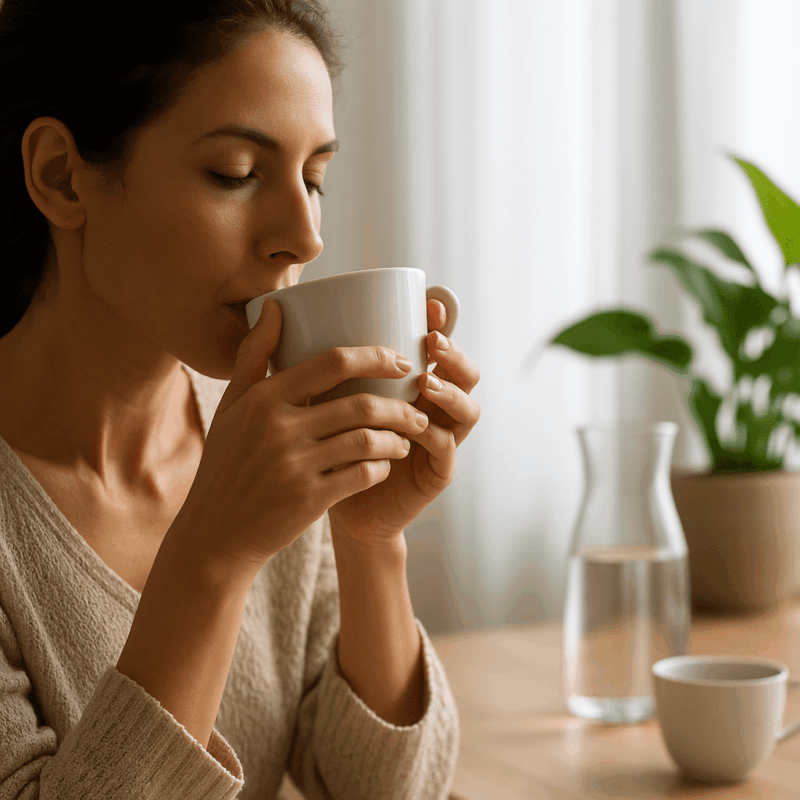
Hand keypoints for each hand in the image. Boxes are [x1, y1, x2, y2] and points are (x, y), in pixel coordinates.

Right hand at [171, 299, 425, 580]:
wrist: (215, 531)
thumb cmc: (227, 463)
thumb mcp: (232, 406)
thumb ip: (253, 355)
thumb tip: (274, 305)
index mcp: (263, 398)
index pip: (332, 362)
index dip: (376, 357)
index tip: (401, 361)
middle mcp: (278, 428)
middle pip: (360, 404)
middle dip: (400, 406)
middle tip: (417, 409)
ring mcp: (294, 465)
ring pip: (368, 441)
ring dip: (396, 439)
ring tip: (406, 439)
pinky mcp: (309, 499)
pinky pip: (362, 475)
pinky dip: (381, 468)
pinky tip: (384, 466)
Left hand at [328, 299, 480, 547]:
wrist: (325, 503)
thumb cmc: (321, 446)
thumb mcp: (315, 396)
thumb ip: (307, 358)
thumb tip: (273, 307)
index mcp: (411, 384)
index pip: (438, 347)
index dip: (443, 323)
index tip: (429, 305)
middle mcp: (432, 407)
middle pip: (464, 373)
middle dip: (455, 354)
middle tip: (432, 342)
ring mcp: (439, 438)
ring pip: (468, 409)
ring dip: (451, 393)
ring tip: (426, 383)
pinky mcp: (436, 472)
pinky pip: (446, 448)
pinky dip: (433, 435)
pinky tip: (415, 428)